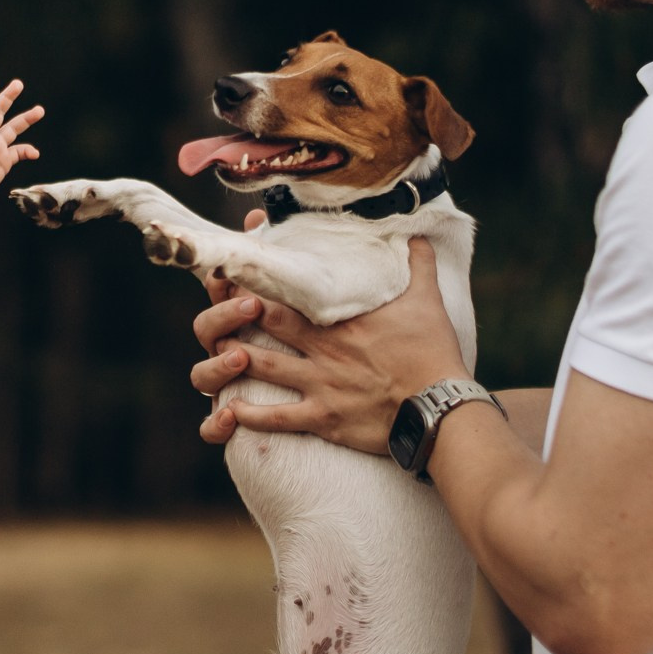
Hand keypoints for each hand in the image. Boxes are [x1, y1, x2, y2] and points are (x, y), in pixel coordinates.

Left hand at [192, 237, 467, 455]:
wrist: (439, 406)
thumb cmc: (433, 353)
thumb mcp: (428, 301)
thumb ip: (416, 266)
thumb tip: (418, 235)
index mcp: (340, 318)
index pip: (291, 290)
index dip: (260, 280)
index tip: (238, 269)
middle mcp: (322, 348)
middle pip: (266, 323)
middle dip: (236, 313)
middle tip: (215, 304)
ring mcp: (319, 384)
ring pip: (263, 366)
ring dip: (233, 358)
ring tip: (214, 351)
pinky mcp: (324, 417)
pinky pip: (278, 418)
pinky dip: (250, 415)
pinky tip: (229, 410)